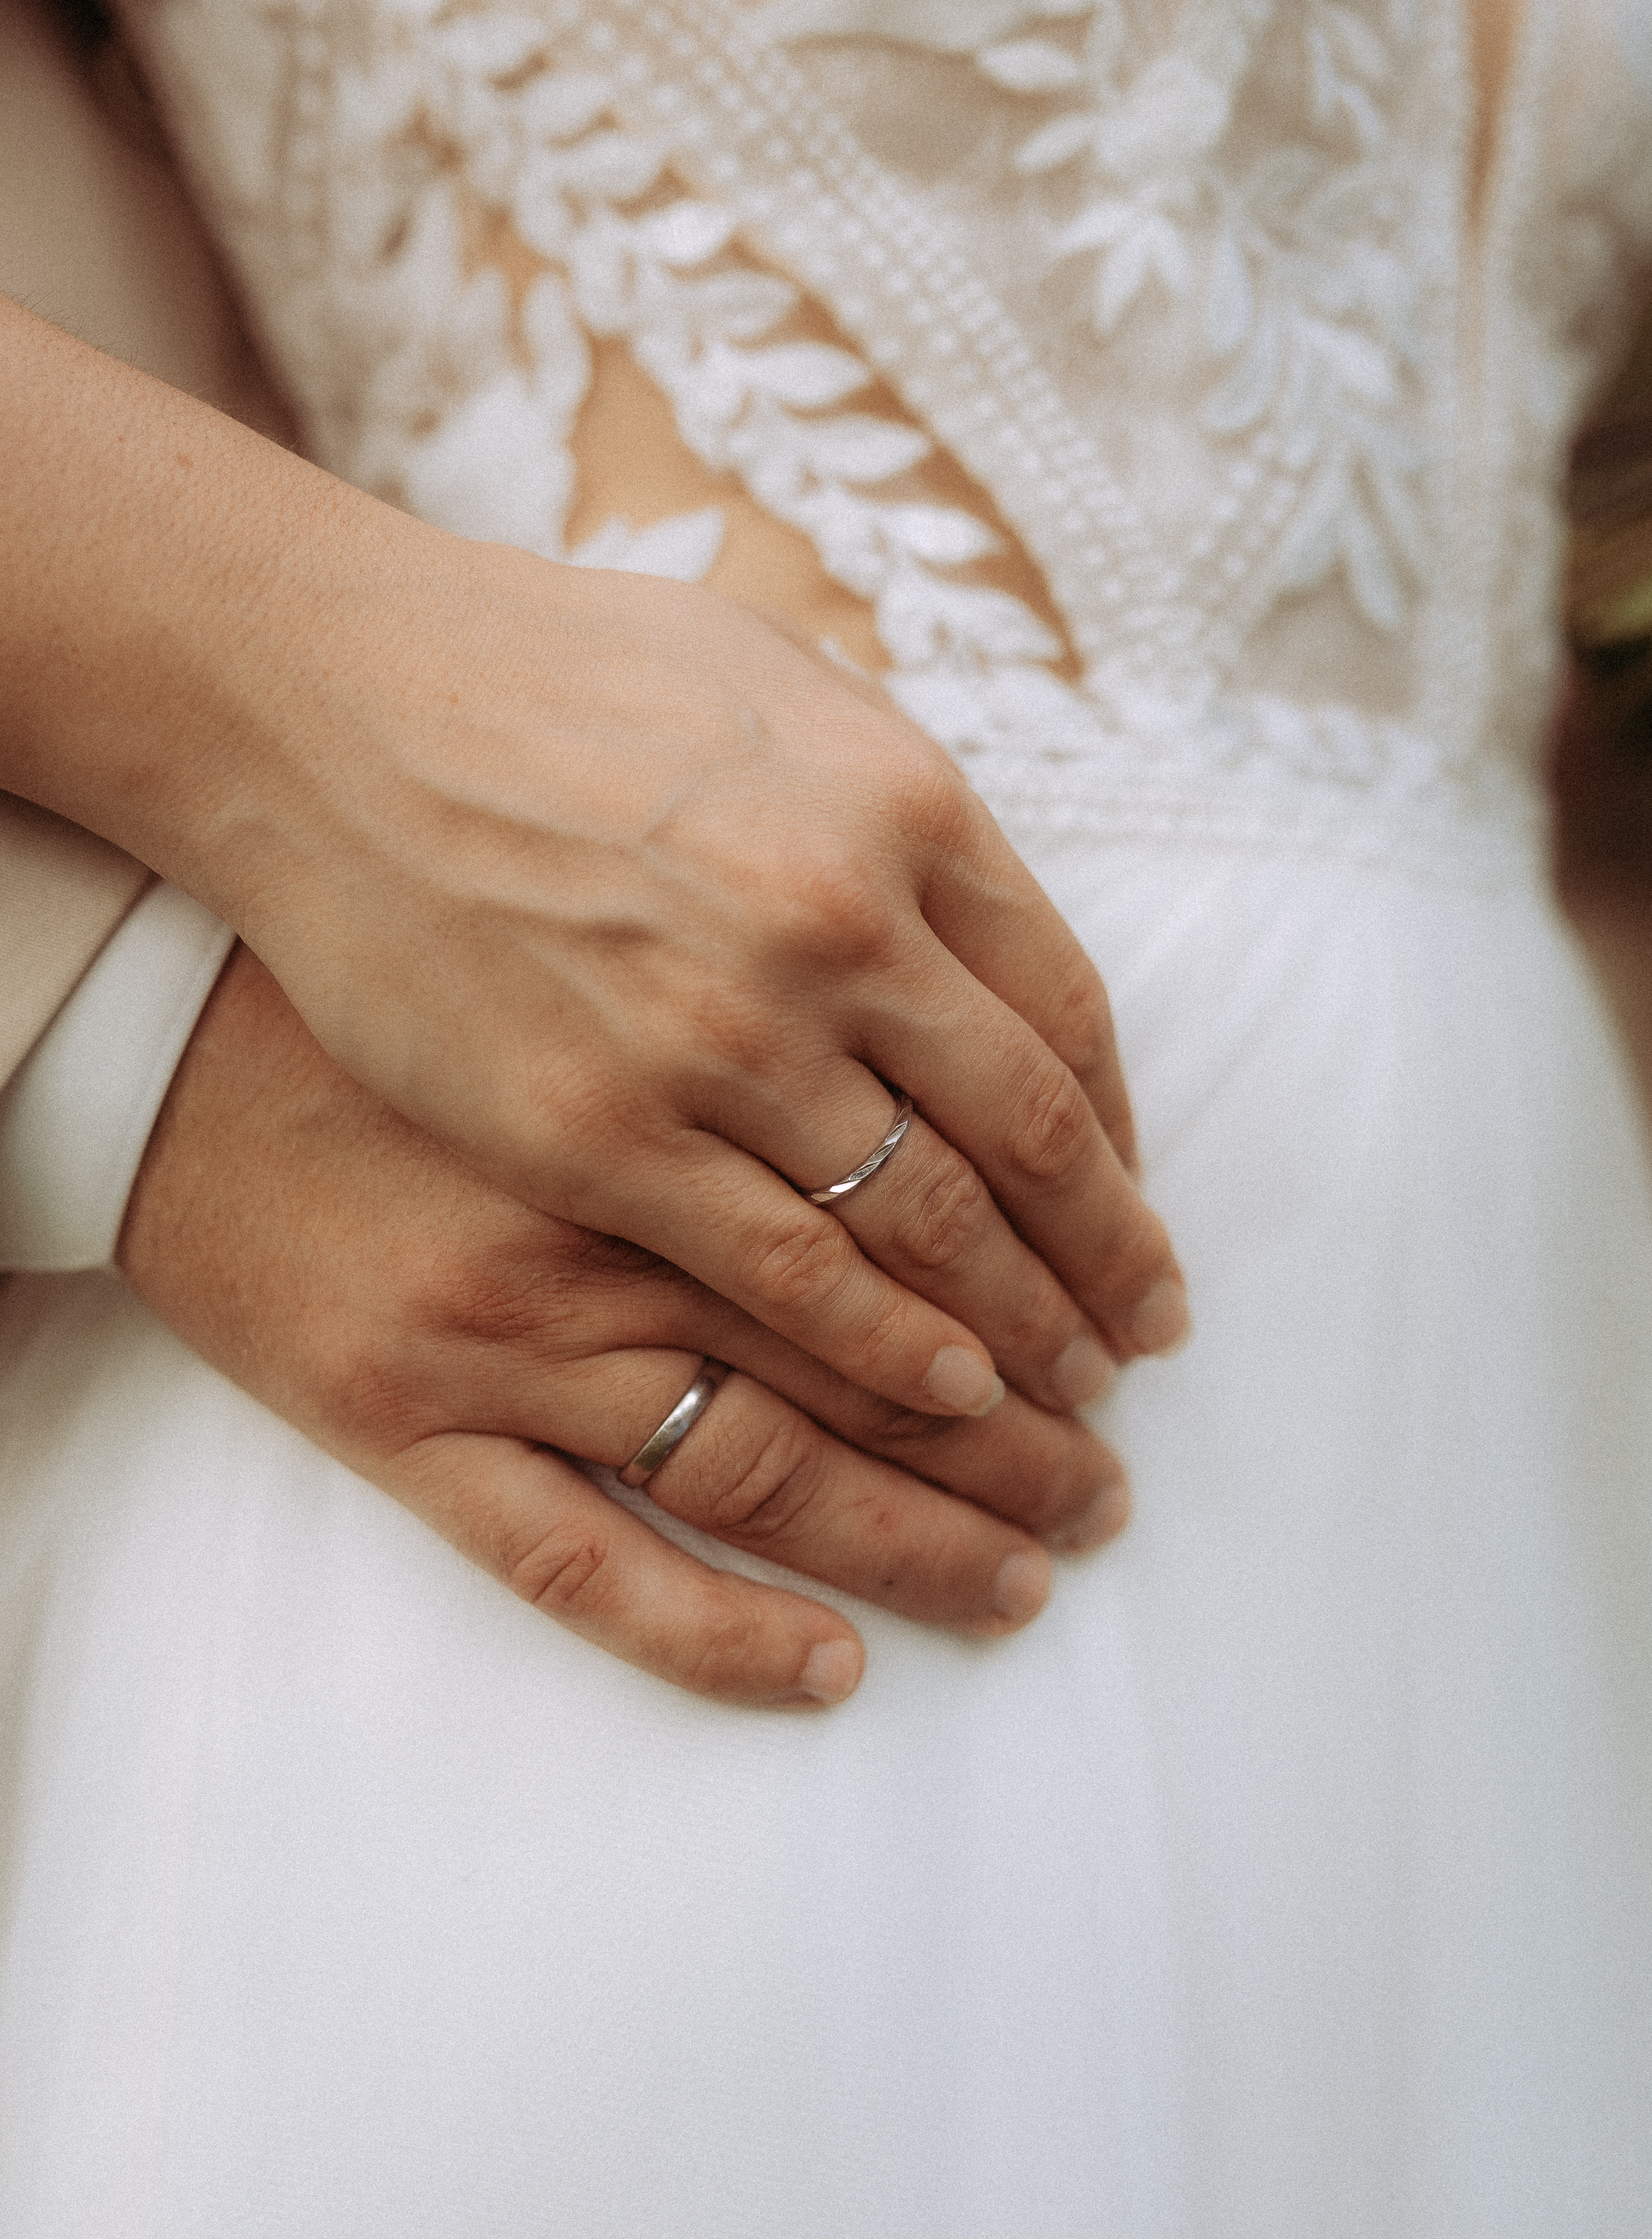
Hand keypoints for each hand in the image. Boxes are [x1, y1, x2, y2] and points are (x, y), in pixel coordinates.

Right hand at [118, 946, 1130, 1705]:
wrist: (173, 1040)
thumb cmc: (408, 990)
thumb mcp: (600, 952)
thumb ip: (759, 1004)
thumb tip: (940, 1059)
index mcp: (669, 1099)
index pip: (913, 1226)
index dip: (1038, 1299)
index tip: (1121, 1344)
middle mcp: (606, 1231)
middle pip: (866, 1363)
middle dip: (1016, 1440)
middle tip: (1110, 1492)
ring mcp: (503, 1343)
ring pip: (759, 1470)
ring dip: (915, 1540)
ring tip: (1029, 1580)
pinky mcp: (405, 1426)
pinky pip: (577, 1563)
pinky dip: (711, 1632)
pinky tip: (827, 1670)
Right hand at [225, 553, 1188, 1417]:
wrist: (326, 704)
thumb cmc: (544, 679)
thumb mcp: (770, 682)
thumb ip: (890, 806)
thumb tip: (982, 926)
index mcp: (899, 807)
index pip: (1066, 1016)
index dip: (1116, 1141)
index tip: (1131, 1208)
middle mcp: (834, 927)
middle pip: (1024, 1141)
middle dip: (1102, 1261)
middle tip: (1145, 1339)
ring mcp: (716, 1041)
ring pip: (923, 1230)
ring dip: (1016, 1331)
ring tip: (1071, 1401)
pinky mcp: (596, 1136)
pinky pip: (786, 1279)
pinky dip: (884, 1351)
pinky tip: (947, 1395)